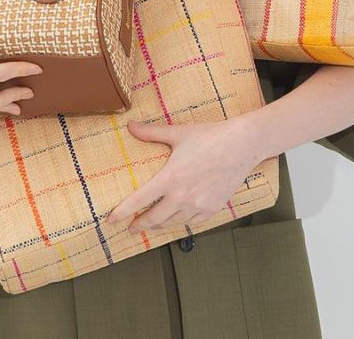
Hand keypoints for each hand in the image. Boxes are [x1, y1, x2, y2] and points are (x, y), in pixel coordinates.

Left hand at [105, 116, 261, 232]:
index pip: (139, 201)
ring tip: (151, 225)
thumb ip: (151, 133)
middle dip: (140, 225)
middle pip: (154, 219)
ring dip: (159, 225)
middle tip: (131, 228)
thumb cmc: (210, 136)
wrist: (242, 145)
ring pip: (172, 223)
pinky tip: (177, 220)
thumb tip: (130, 126)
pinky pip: (192, 222)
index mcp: (170, 178)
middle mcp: (182, 196)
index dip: (123, 212)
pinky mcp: (213, 208)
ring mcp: (199, 205)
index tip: (111, 220)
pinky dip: (181, 223)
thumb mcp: (178, 133)